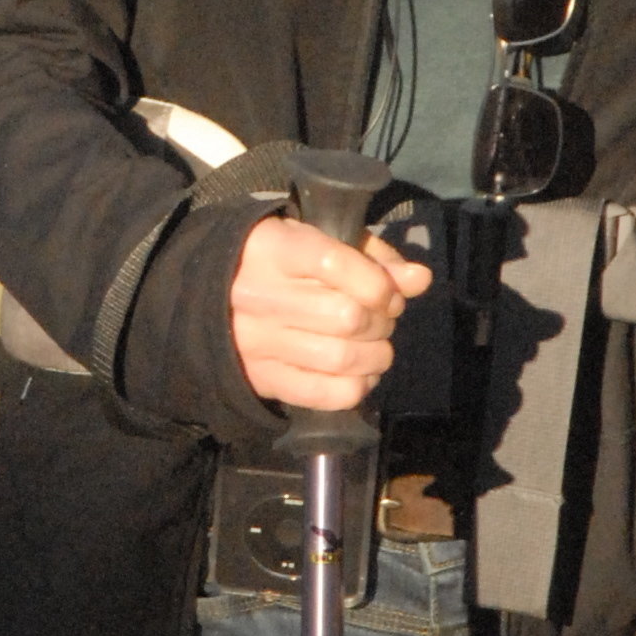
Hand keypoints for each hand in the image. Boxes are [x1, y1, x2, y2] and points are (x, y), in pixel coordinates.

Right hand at [229, 215, 430, 416]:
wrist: (215, 295)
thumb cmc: (283, 262)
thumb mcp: (322, 242)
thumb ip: (373, 259)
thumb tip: (420, 279)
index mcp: (273, 250)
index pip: (337, 265)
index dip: (379, 284)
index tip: (388, 294)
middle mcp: (258, 295)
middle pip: (346, 317)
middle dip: (381, 323)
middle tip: (382, 320)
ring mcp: (255, 342)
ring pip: (340, 358)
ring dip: (376, 357)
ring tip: (377, 348)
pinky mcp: (260, 378)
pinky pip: (324, 393)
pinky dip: (357, 387)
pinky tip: (362, 375)